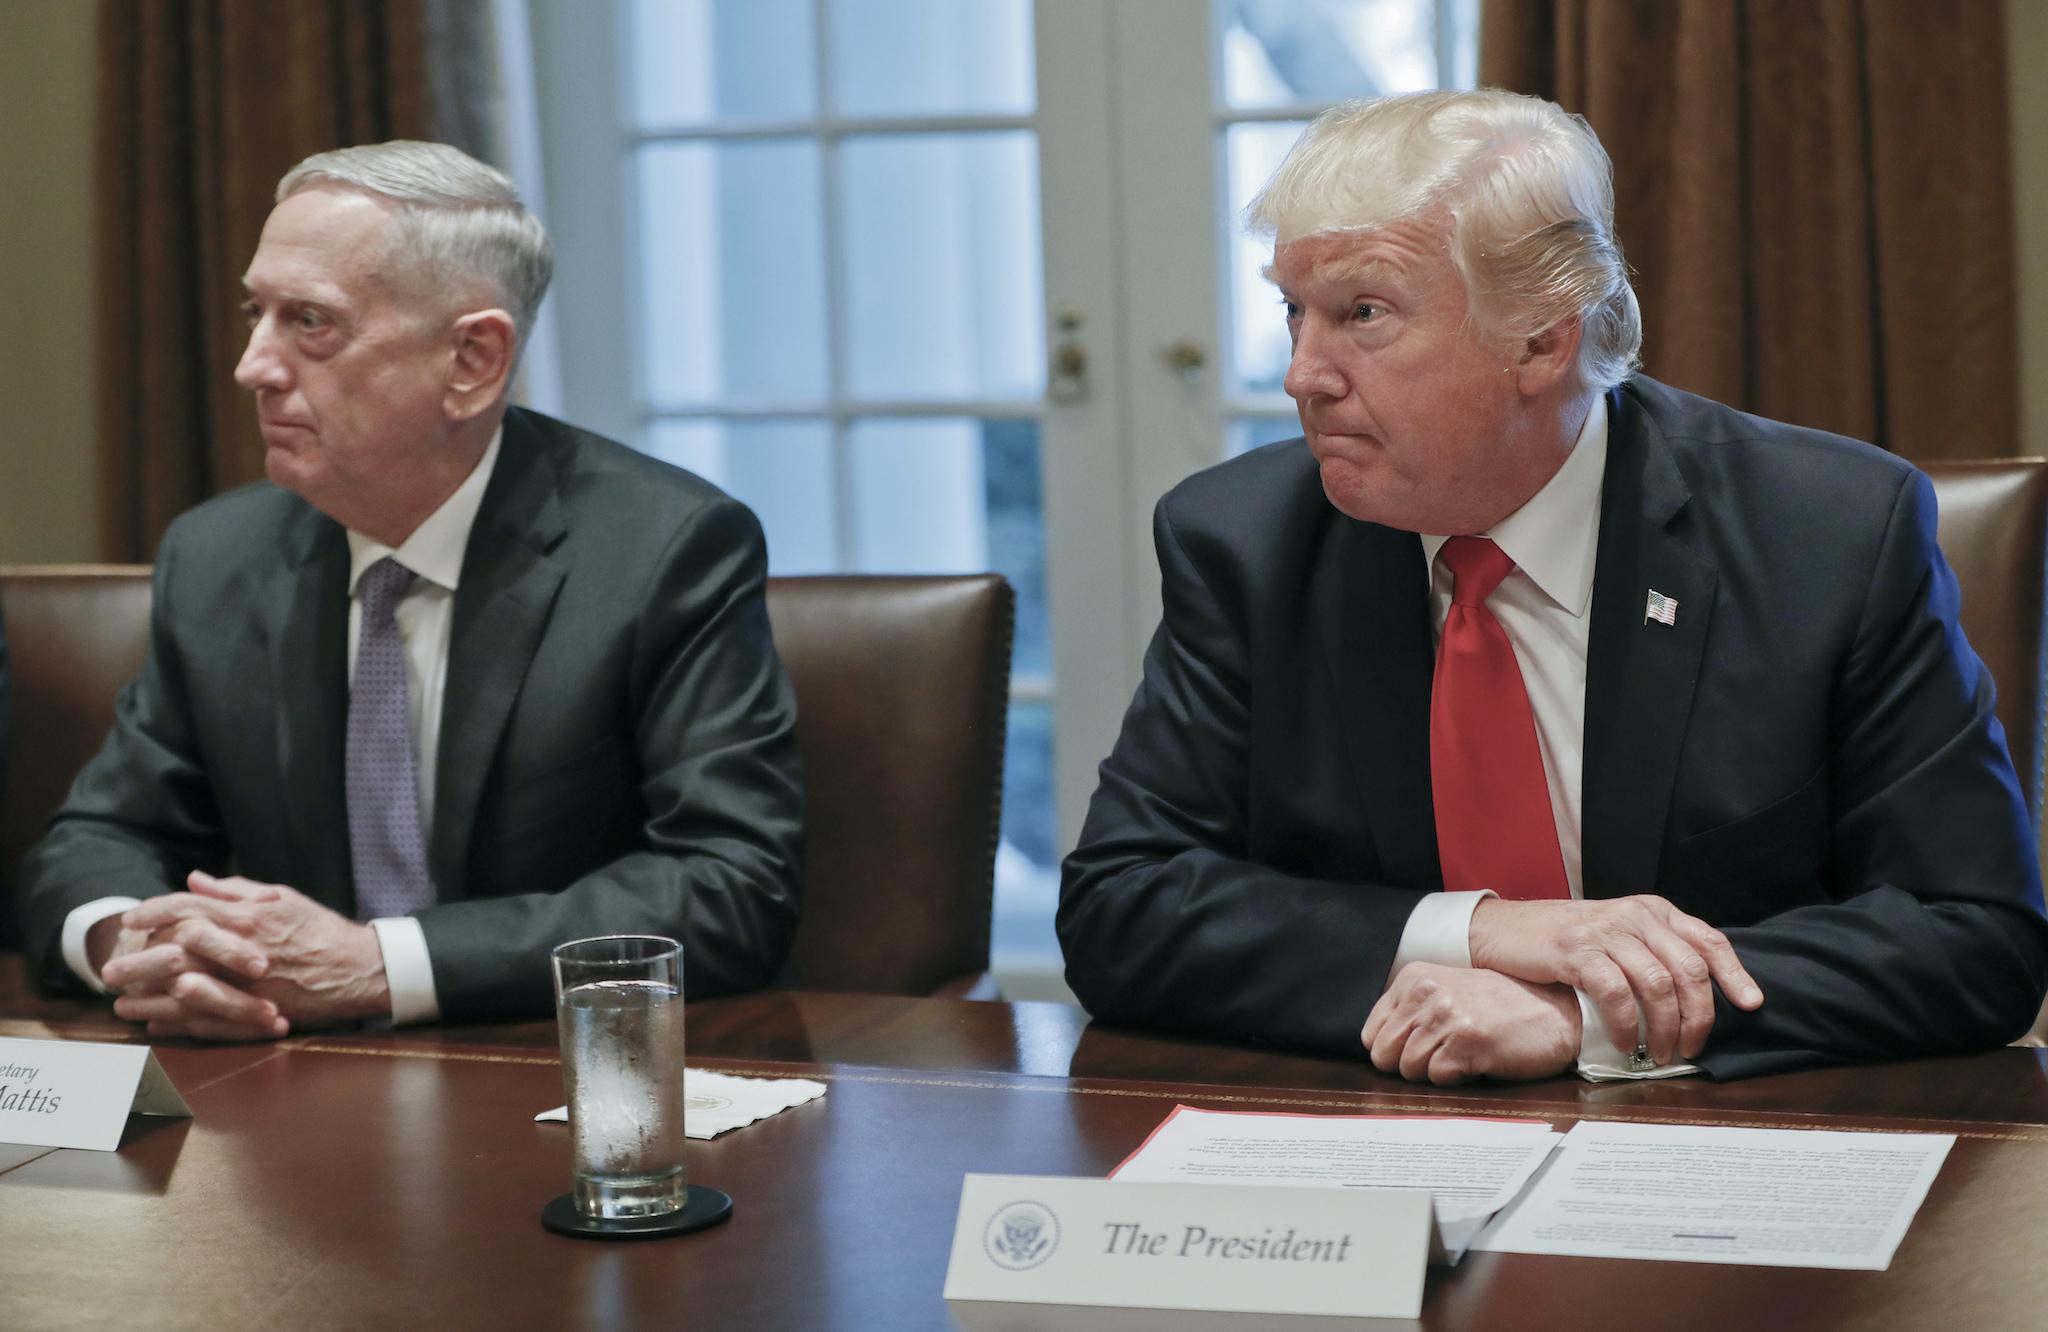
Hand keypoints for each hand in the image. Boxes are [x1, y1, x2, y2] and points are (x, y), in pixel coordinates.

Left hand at [115, 872, 391, 1034]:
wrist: (360, 969)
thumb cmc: (322, 930)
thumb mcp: (282, 897)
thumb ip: (236, 890)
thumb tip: (195, 880)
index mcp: (249, 916)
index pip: (189, 909)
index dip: (155, 911)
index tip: (132, 918)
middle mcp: (243, 949)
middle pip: (176, 953)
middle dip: (138, 960)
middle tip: (110, 969)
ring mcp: (248, 984)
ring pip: (184, 991)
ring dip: (148, 998)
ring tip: (122, 1003)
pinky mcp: (256, 1011)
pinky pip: (207, 1020)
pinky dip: (177, 1023)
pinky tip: (156, 1023)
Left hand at [1362, 963, 1581, 1084]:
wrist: (1557, 1012)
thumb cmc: (1503, 1007)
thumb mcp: (1448, 993)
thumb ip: (1411, 1012)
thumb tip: (1377, 1048)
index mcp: (1414, 978)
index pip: (1371, 1034)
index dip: (1394, 1050)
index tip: (1419, 1049)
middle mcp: (1425, 993)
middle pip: (1383, 1055)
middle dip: (1409, 1065)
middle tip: (1443, 1055)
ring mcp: (1445, 1016)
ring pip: (1409, 1069)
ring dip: (1435, 1072)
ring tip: (1464, 1053)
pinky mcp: (1466, 1041)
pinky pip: (1437, 1078)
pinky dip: (1456, 1078)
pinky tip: (1477, 1060)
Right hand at [1467, 895, 1763, 1065]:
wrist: (1501, 929)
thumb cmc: (1561, 941)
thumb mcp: (1615, 936)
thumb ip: (1652, 953)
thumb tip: (1693, 999)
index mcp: (1652, 911)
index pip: (1708, 941)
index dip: (1735, 975)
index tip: (1750, 1006)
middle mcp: (1634, 916)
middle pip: (1688, 970)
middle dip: (1698, 1018)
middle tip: (1688, 1050)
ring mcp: (1605, 932)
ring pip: (1657, 985)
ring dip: (1663, 1029)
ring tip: (1657, 1054)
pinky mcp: (1576, 951)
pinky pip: (1616, 994)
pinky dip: (1625, 1025)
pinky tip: (1623, 1043)